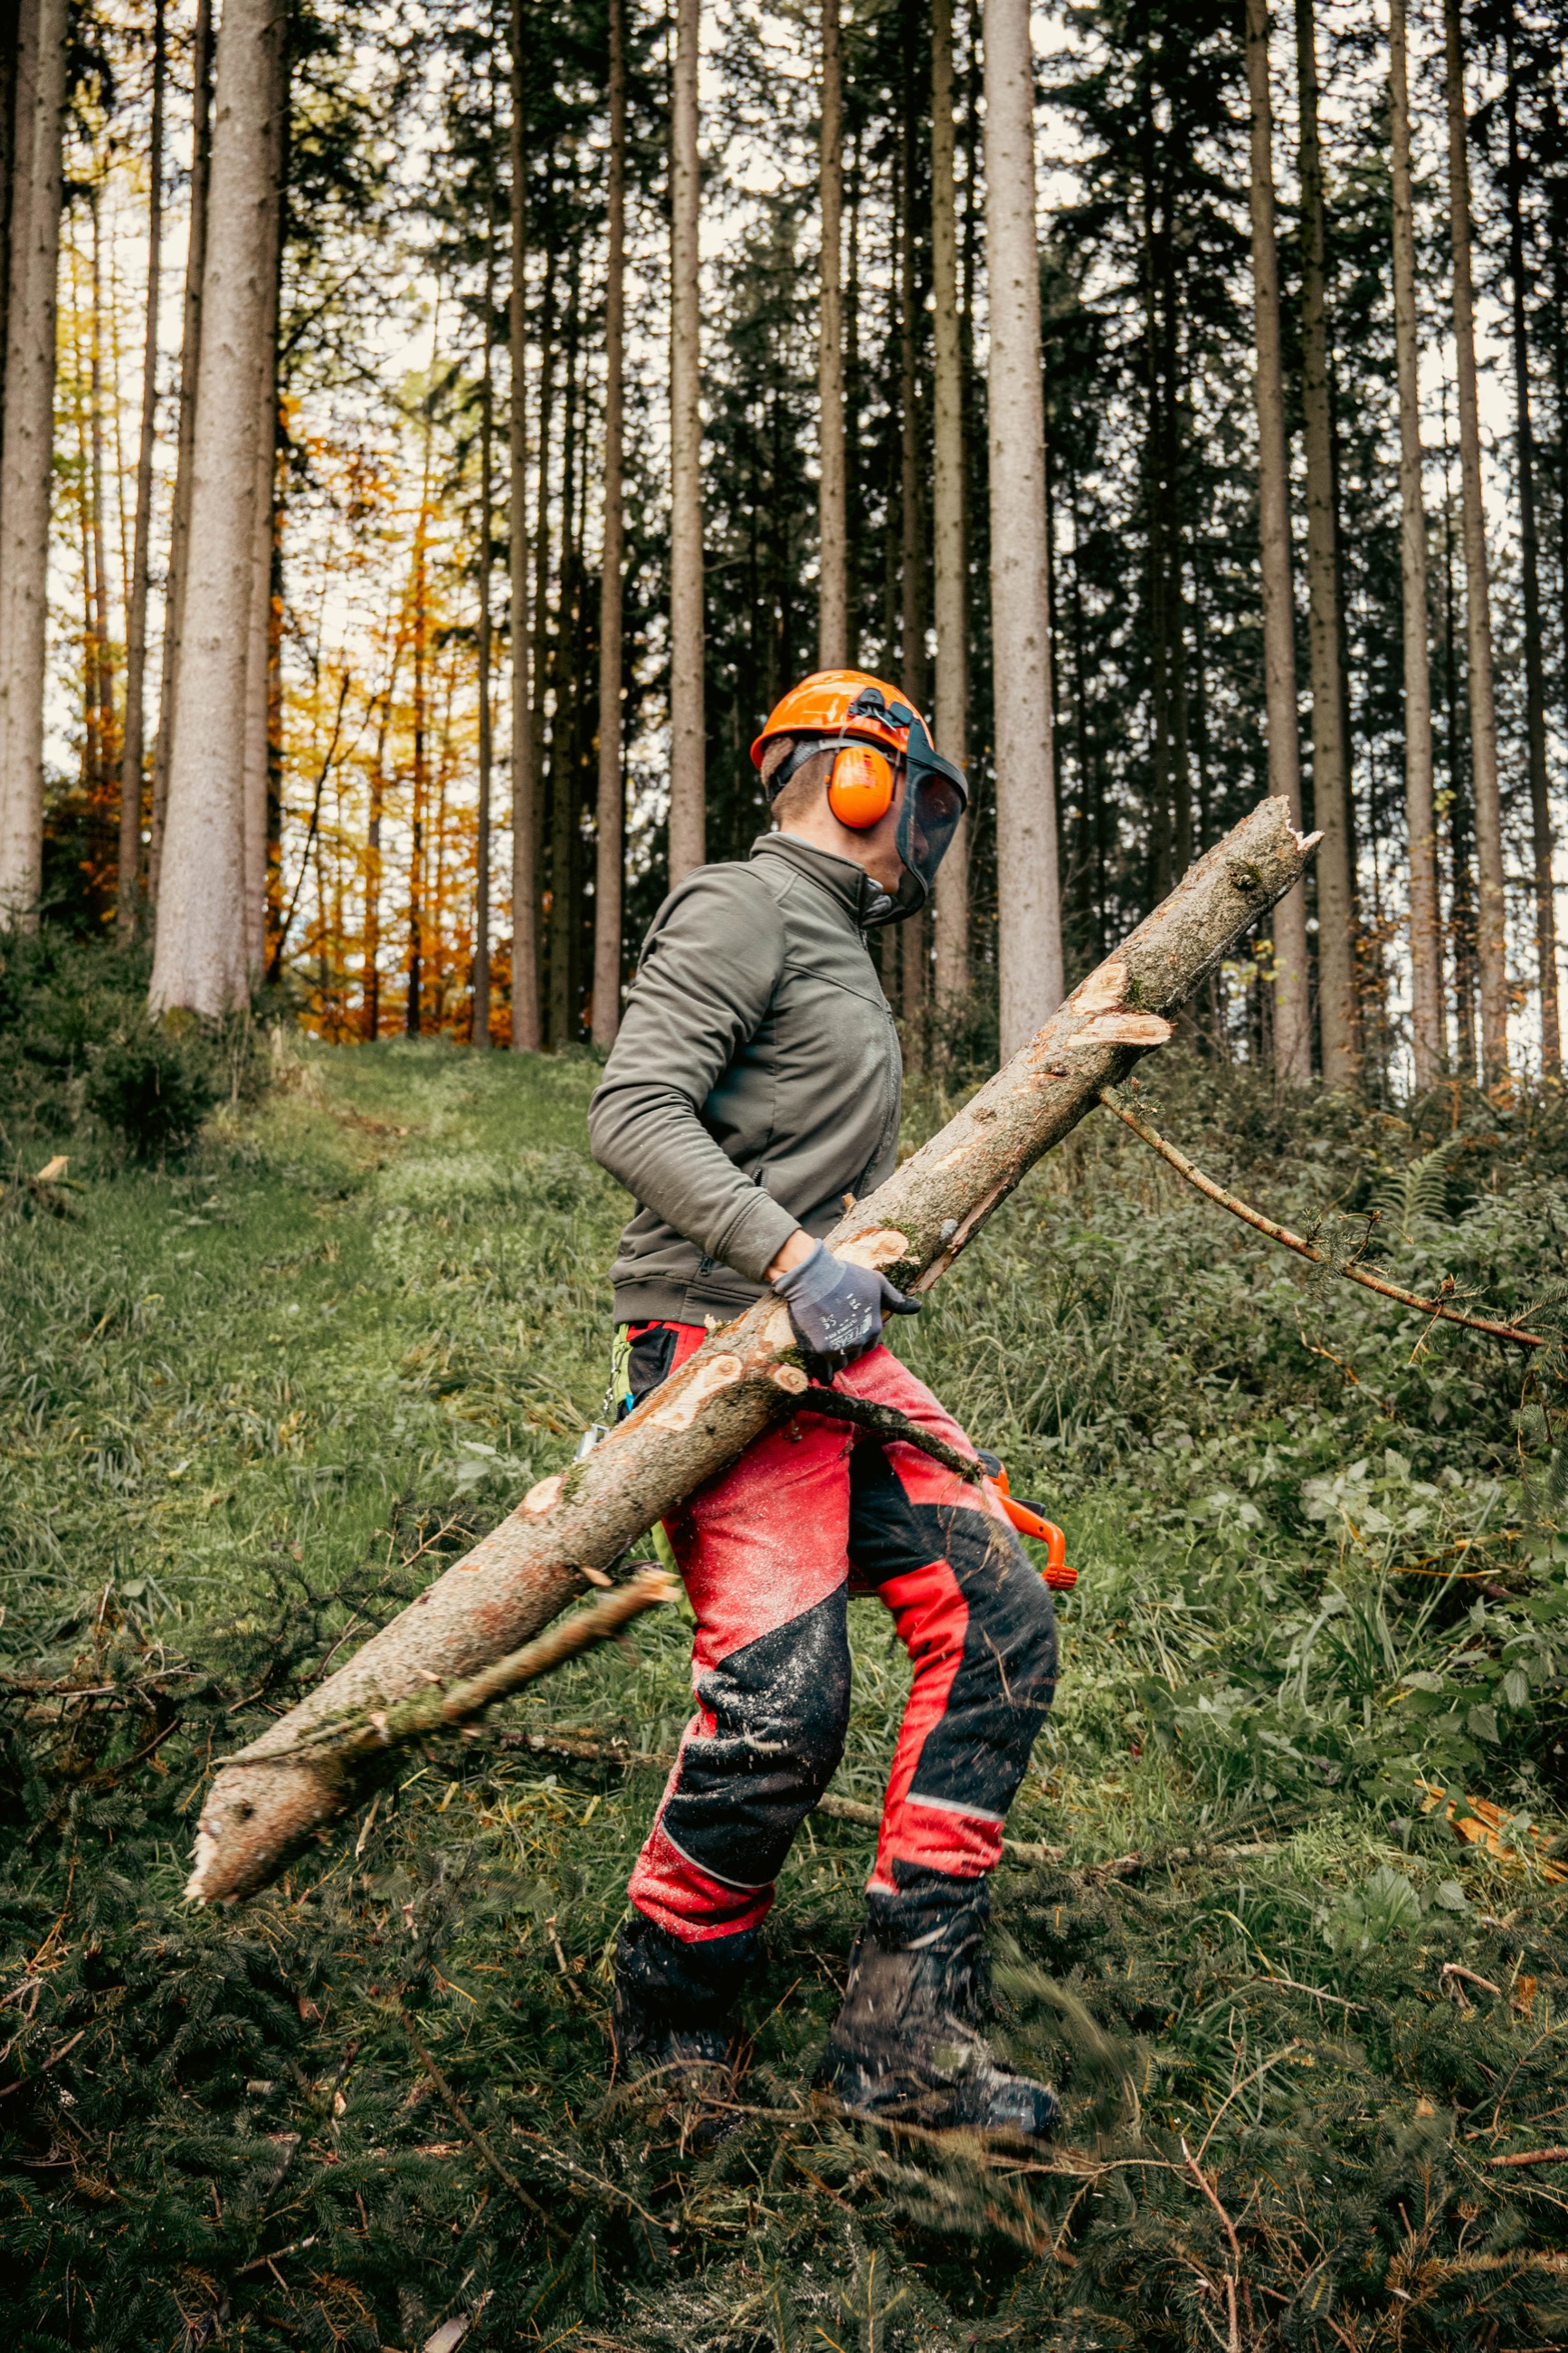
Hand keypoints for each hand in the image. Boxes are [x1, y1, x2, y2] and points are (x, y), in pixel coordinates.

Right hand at [770, 1238, 919, 1364]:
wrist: (813, 1276)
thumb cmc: (846, 1276)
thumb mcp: (876, 1283)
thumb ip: (895, 1298)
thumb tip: (918, 1307)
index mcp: (875, 1327)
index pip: (870, 1343)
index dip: (859, 1336)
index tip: (849, 1329)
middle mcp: (861, 1340)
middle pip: (855, 1353)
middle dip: (847, 1346)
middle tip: (835, 1335)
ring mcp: (841, 1347)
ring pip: (841, 1363)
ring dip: (835, 1358)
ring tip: (825, 1348)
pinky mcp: (822, 1351)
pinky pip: (825, 1372)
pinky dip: (825, 1375)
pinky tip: (825, 1377)